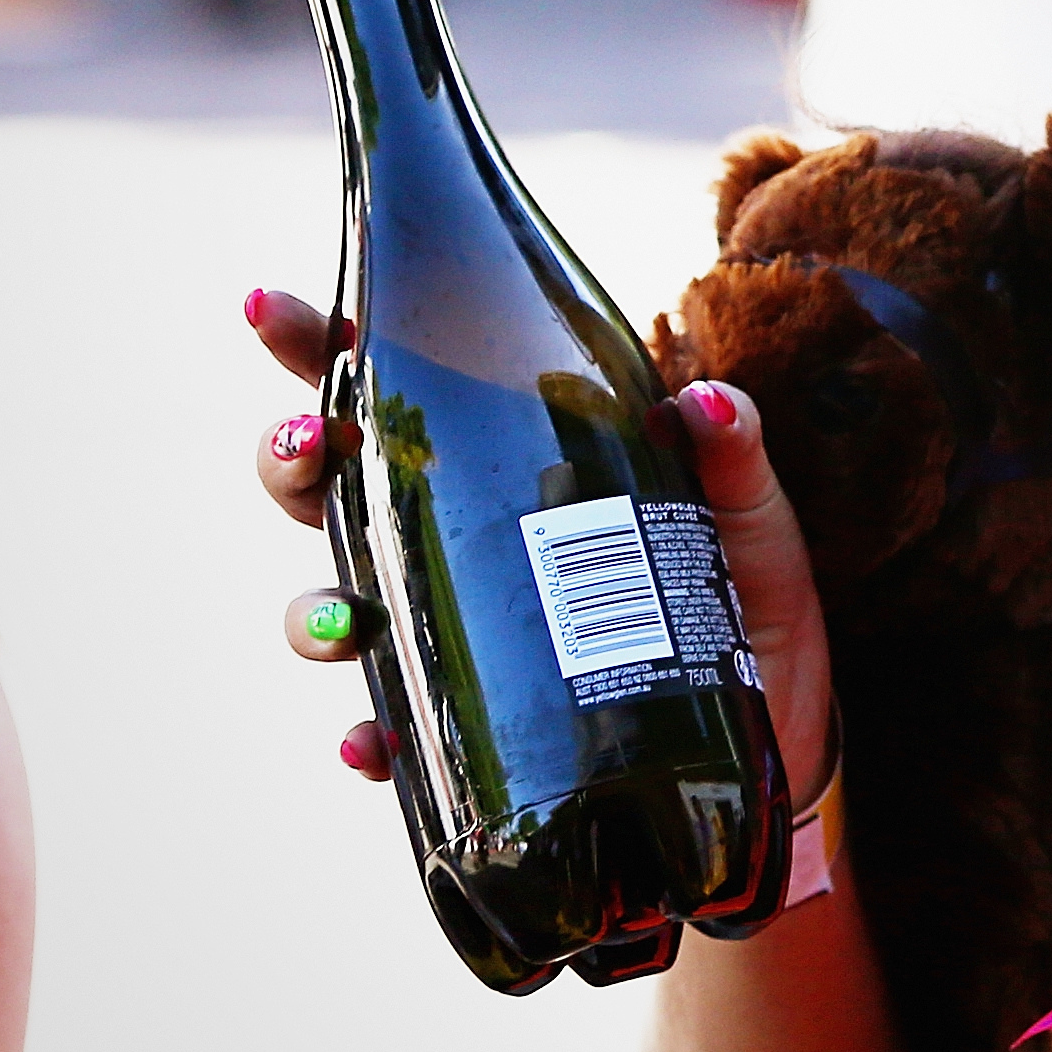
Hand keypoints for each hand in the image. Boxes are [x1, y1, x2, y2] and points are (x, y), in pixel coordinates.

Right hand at [247, 286, 837, 802]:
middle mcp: (459, 545)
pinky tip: (376, 743)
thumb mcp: (744, 511)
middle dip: (292, 463)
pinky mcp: (481, 725)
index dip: (323, 350)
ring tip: (342, 620)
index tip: (274, 309)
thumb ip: (729, 452)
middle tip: (306, 446)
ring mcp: (459, 634)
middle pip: (330, 493)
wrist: (777, 720)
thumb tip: (701, 402)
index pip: (399, 396)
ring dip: (316, 615)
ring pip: (339, 612)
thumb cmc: (740, 589)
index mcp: (505, 468)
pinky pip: (400, 736)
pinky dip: (376, 741)